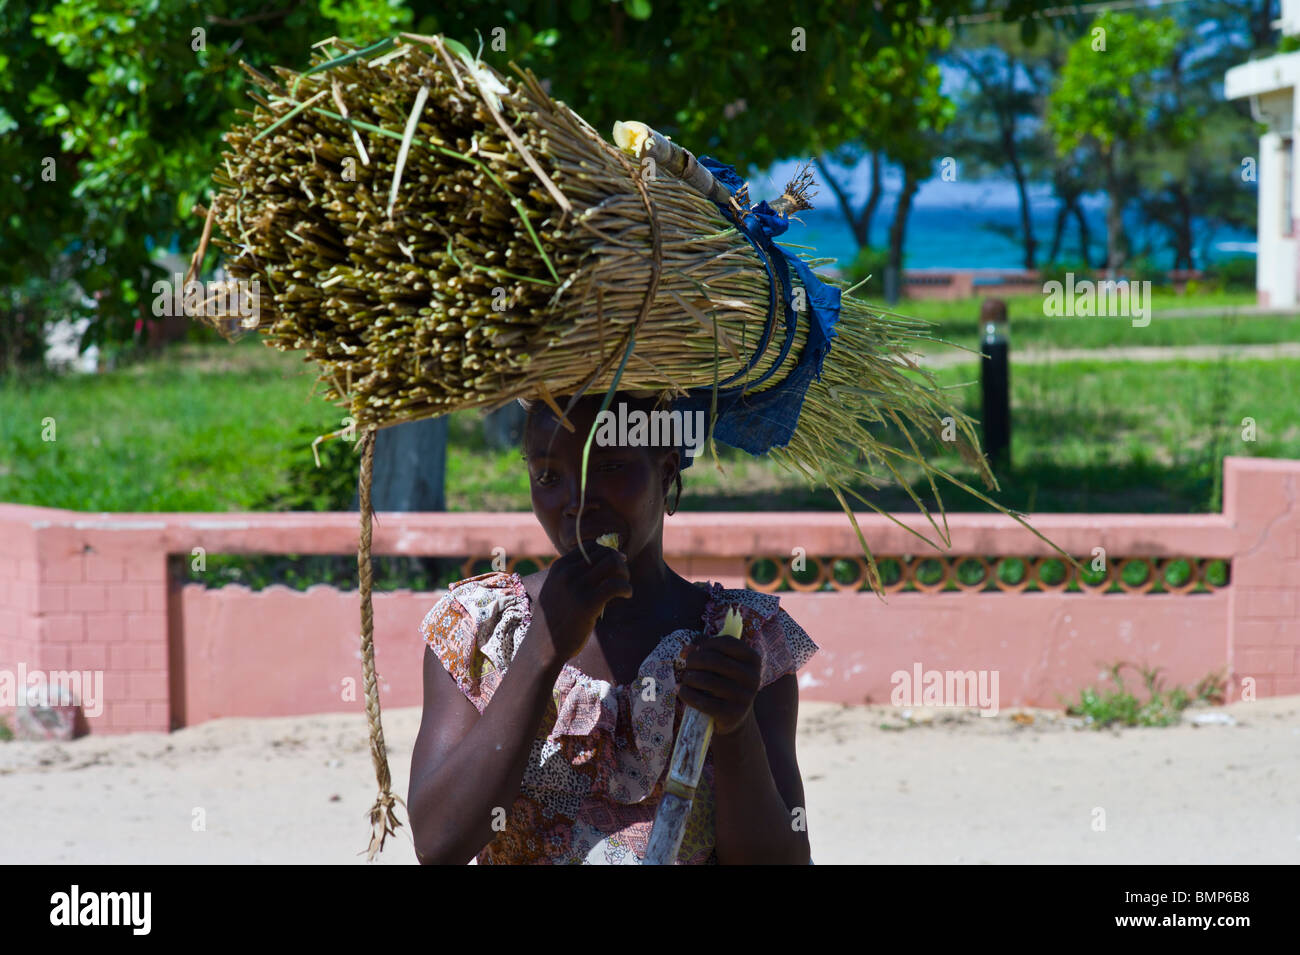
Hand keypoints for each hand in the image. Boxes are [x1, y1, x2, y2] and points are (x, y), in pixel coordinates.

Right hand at [535, 540, 631, 665]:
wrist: (544, 646)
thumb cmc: (554, 620)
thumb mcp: (554, 590)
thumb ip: (569, 576)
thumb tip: (596, 563)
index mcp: (559, 567)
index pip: (591, 547)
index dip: (607, 553)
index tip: (615, 566)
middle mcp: (567, 573)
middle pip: (604, 553)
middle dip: (619, 562)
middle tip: (622, 577)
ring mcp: (577, 587)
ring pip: (613, 563)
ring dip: (625, 573)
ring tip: (624, 587)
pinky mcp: (588, 603)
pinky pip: (616, 585)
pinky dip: (627, 588)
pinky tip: (627, 595)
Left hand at [677, 636, 761, 736]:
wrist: (734, 716)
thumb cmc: (724, 681)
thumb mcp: (722, 661)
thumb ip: (704, 648)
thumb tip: (686, 651)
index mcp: (753, 659)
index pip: (727, 642)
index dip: (707, 643)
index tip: (697, 650)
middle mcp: (752, 678)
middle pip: (713, 660)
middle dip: (694, 660)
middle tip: (687, 664)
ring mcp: (743, 697)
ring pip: (706, 680)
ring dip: (689, 677)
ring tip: (687, 679)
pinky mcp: (731, 715)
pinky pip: (702, 701)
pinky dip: (686, 694)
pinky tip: (682, 691)